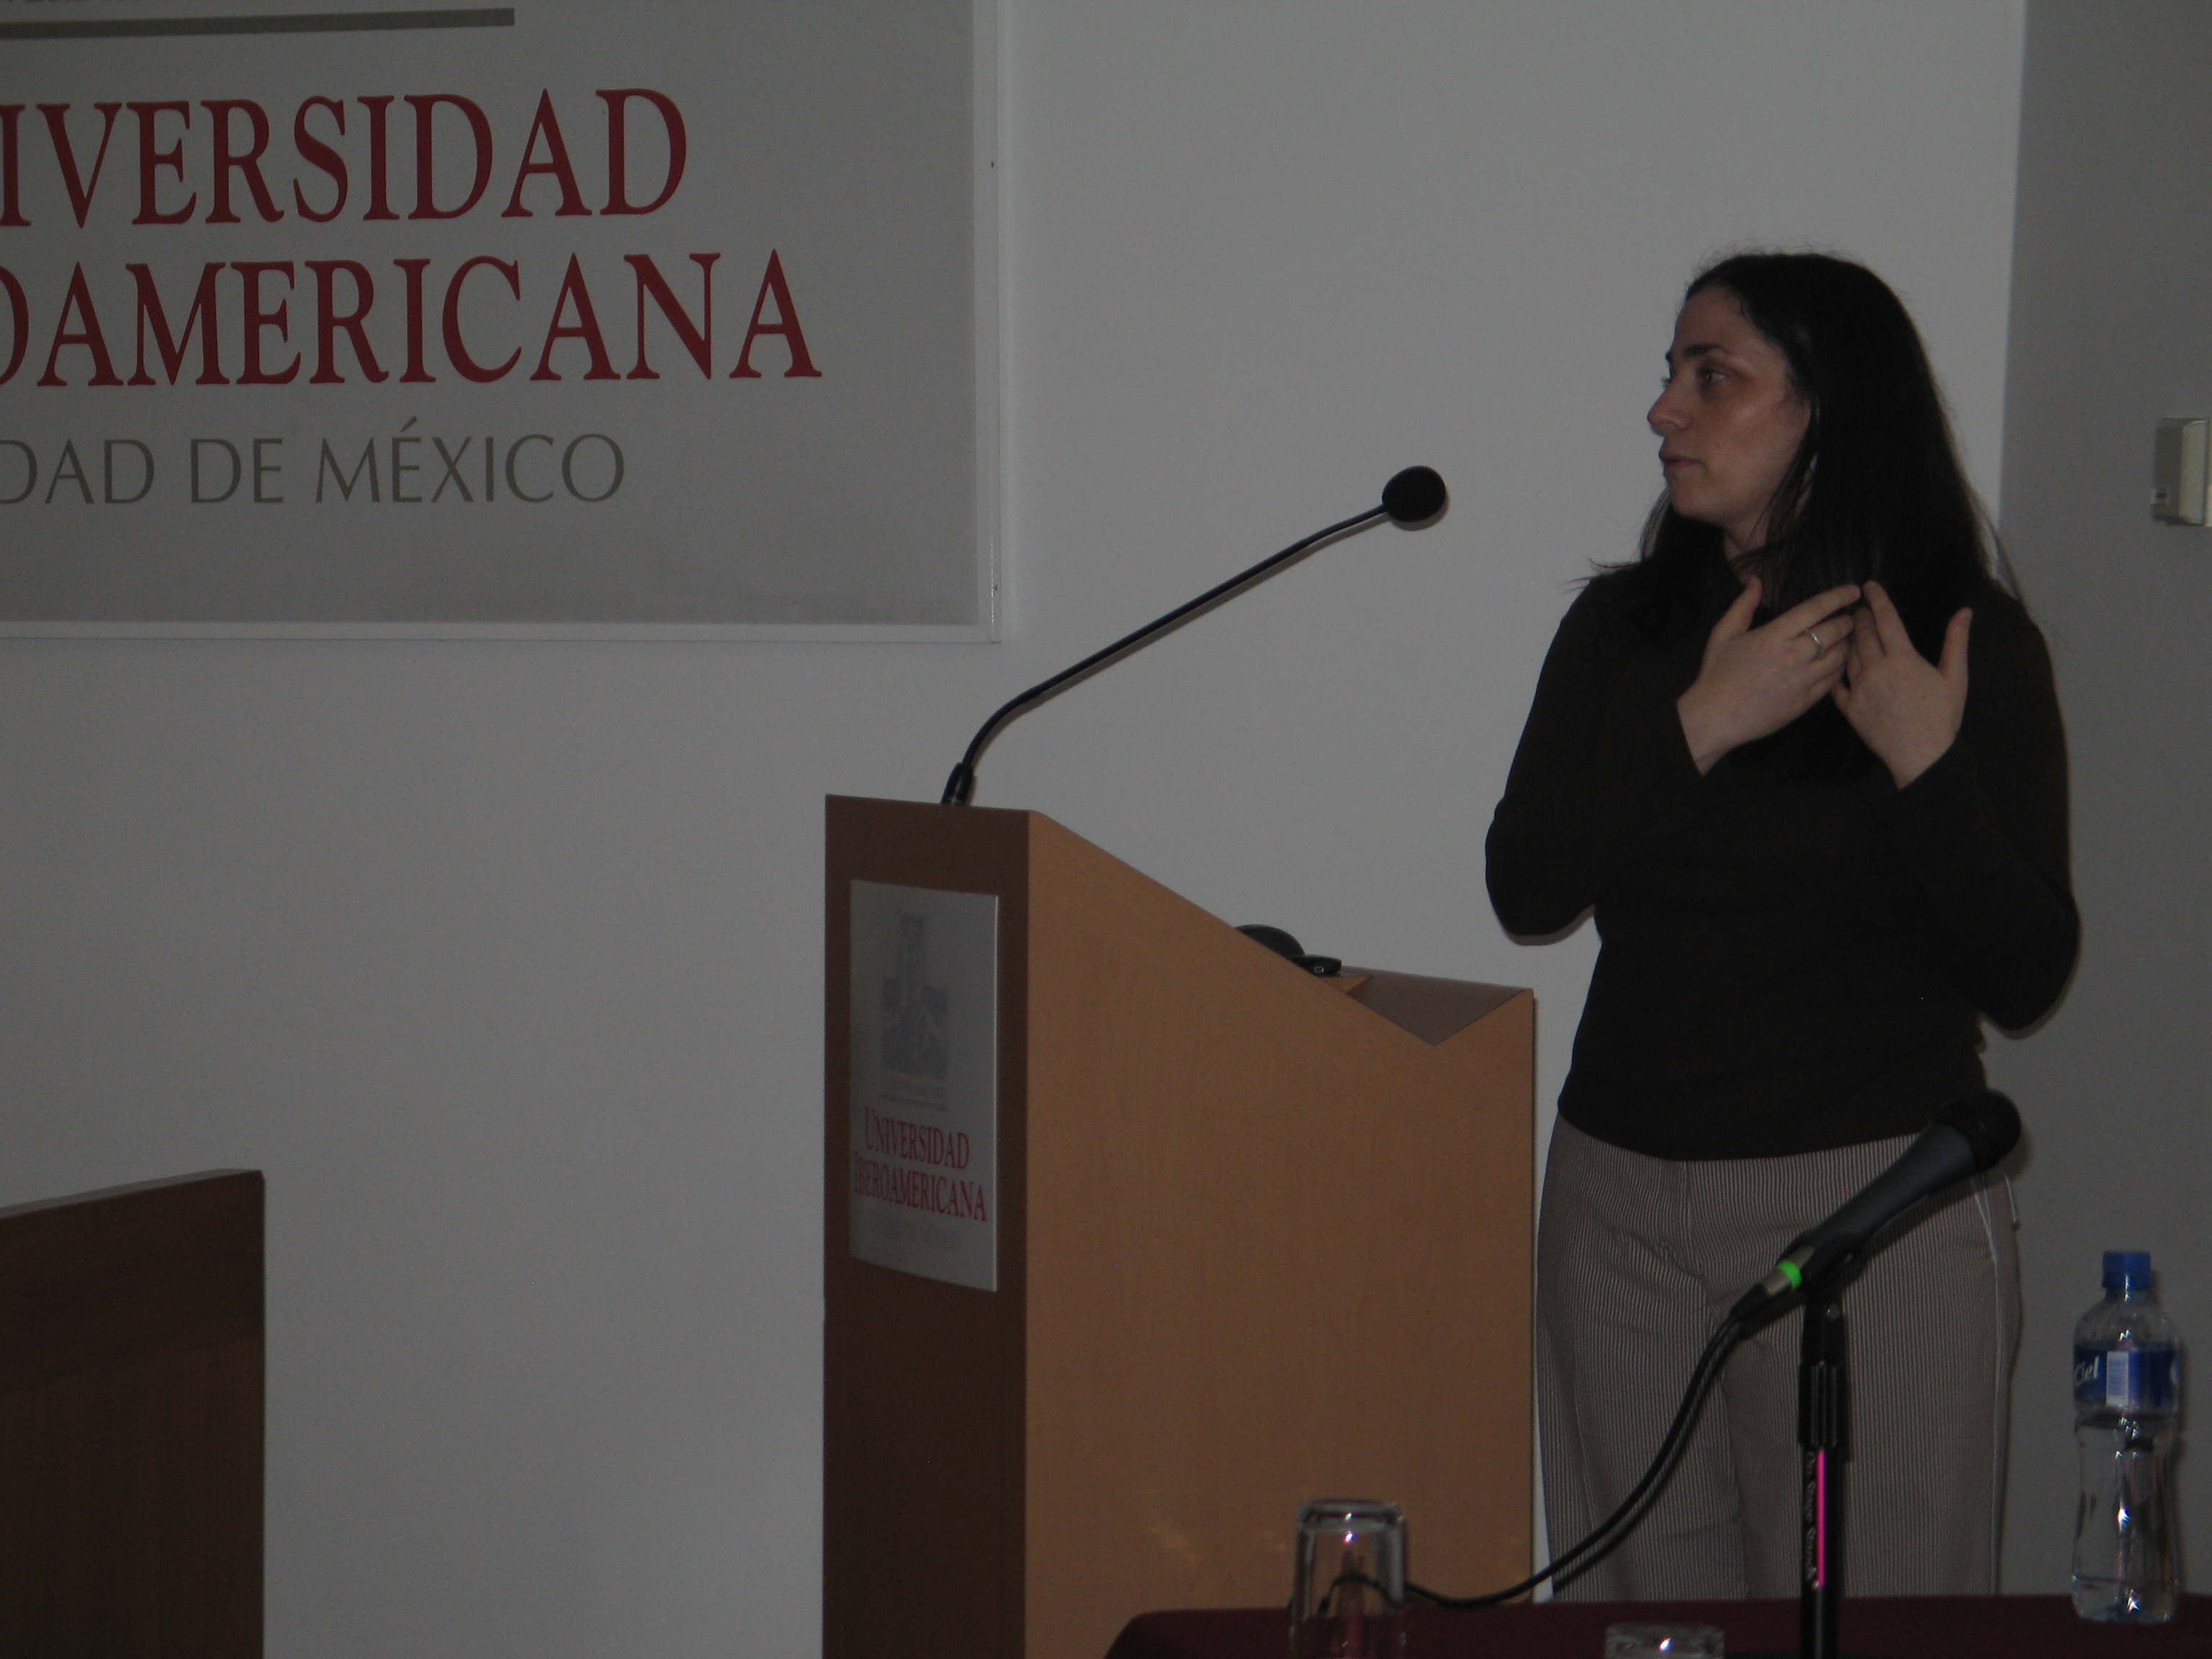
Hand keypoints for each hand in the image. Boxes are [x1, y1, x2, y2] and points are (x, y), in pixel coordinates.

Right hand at [1677, 577, 1861, 773]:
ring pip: (1840, 656)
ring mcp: (1802, 680)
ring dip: (1847, 644)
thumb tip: (1756, 580)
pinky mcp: (1805, 701)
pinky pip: (1834, 680)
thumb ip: (1742, 605)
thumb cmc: (1716, 674)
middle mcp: (1793, 655)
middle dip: (1847, 621)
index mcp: (1773, 635)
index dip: (1838, 597)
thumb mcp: (1722, 634)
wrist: (1715, 717)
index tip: (1853, 590)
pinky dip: (1840, 668)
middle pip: (1834, 631)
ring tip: (1845, 640)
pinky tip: (1836, 664)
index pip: (1815, 609)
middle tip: (1849, 618)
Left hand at [1831, 580, 1967, 787]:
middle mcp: (1876, 669)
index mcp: (1903, 658)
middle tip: (1858, 607)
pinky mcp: (1848, 707)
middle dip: (1861, 616)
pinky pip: (1836, 682)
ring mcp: (1859, 688)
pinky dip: (1836, 667)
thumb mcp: (1955, 677)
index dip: (1877, 599)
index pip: (1886, 619)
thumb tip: (1964, 611)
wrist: (1921, 755)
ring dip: (1848, 638)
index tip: (1869, 586)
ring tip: (1848, 628)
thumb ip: (1956, 641)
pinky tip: (1835, 660)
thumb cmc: (1942, 716)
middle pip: (1863, 633)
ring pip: (1848, 654)